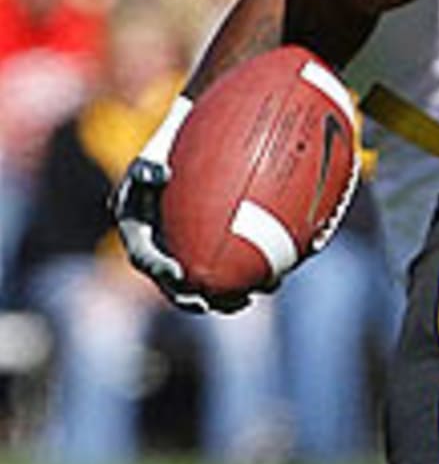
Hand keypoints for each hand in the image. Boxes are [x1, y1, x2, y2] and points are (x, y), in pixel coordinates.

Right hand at [110, 157, 247, 312]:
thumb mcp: (152, 161)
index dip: (158, 269)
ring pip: (206, 288)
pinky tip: (275, 276)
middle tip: (209, 305)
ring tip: (249, 298)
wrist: (183, 163)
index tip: (178, 274)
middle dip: (190, 300)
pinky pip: (232, 273)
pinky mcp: (213, 260)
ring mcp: (187, 260)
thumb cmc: (166, 159)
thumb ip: (149, 169)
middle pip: (173, 286)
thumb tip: (162, 173)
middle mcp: (160, 254)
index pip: (143, 258)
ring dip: (226, 299)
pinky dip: (252, 276)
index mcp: (138, 235)